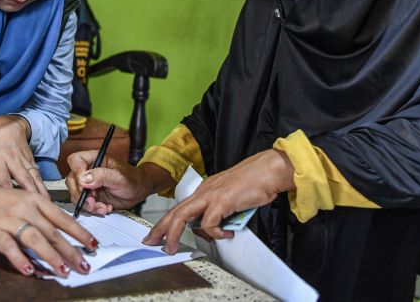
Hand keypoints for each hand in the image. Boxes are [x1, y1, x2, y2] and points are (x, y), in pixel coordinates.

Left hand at [0, 114, 47, 197]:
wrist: (9, 123)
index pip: (3, 178)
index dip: (7, 192)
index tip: (10, 204)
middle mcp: (13, 160)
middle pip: (22, 178)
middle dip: (29, 193)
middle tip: (34, 205)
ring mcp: (24, 160)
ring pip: (33, 177)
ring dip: (39, 191)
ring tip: (45, 203)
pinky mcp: (31, 160)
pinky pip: (37, 174)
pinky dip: (42, 185)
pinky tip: (45, 195)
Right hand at [0, 175, 97, 276]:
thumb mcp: (23, 201)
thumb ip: (41, 216)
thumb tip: (60, 235)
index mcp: (36, 200)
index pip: (63, 218)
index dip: (80, 232)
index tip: (93, 245)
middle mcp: (26, 208)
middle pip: (53, 232)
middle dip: (71, 251)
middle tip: (84, 265)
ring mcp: (10, 219)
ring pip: (35, 239)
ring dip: (52, 257)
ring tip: (63, 271)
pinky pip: (9, 246)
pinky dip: (20, 259)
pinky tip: (30, 270)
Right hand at [65, 151, 174, 213]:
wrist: (139, 191)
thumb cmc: (132, 178)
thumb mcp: (119, 177)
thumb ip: (102, 176)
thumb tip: (83, 179)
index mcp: (95, 159)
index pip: (75, 160)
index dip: (77, 173)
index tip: (85, 185)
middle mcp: (89, 170)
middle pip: (72, 180)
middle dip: (81, 194)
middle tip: (92, 201)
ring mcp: (88, 184)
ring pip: (76, 194)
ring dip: (88, 204)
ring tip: (103, 207)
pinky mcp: (91, 196)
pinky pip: (83, 204)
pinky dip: (93, 209)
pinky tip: (105, 208)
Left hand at [144, 149, 293, 253]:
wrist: (268, 170)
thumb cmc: (254, 182)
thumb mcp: (230, 199)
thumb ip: (219, 212)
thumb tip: (214, 229)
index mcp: (205, 190)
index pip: (180, 207)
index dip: (166, 221)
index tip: (158, 234)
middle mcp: (204, 191)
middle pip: (175, 211)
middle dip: (160, 228)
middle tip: (151, 242)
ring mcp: (211, 195)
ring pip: (183, 216)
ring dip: (174, 234)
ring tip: (172, 248)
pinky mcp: (221, 200)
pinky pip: (210, 223)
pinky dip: (216, 233)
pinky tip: (226, 234)